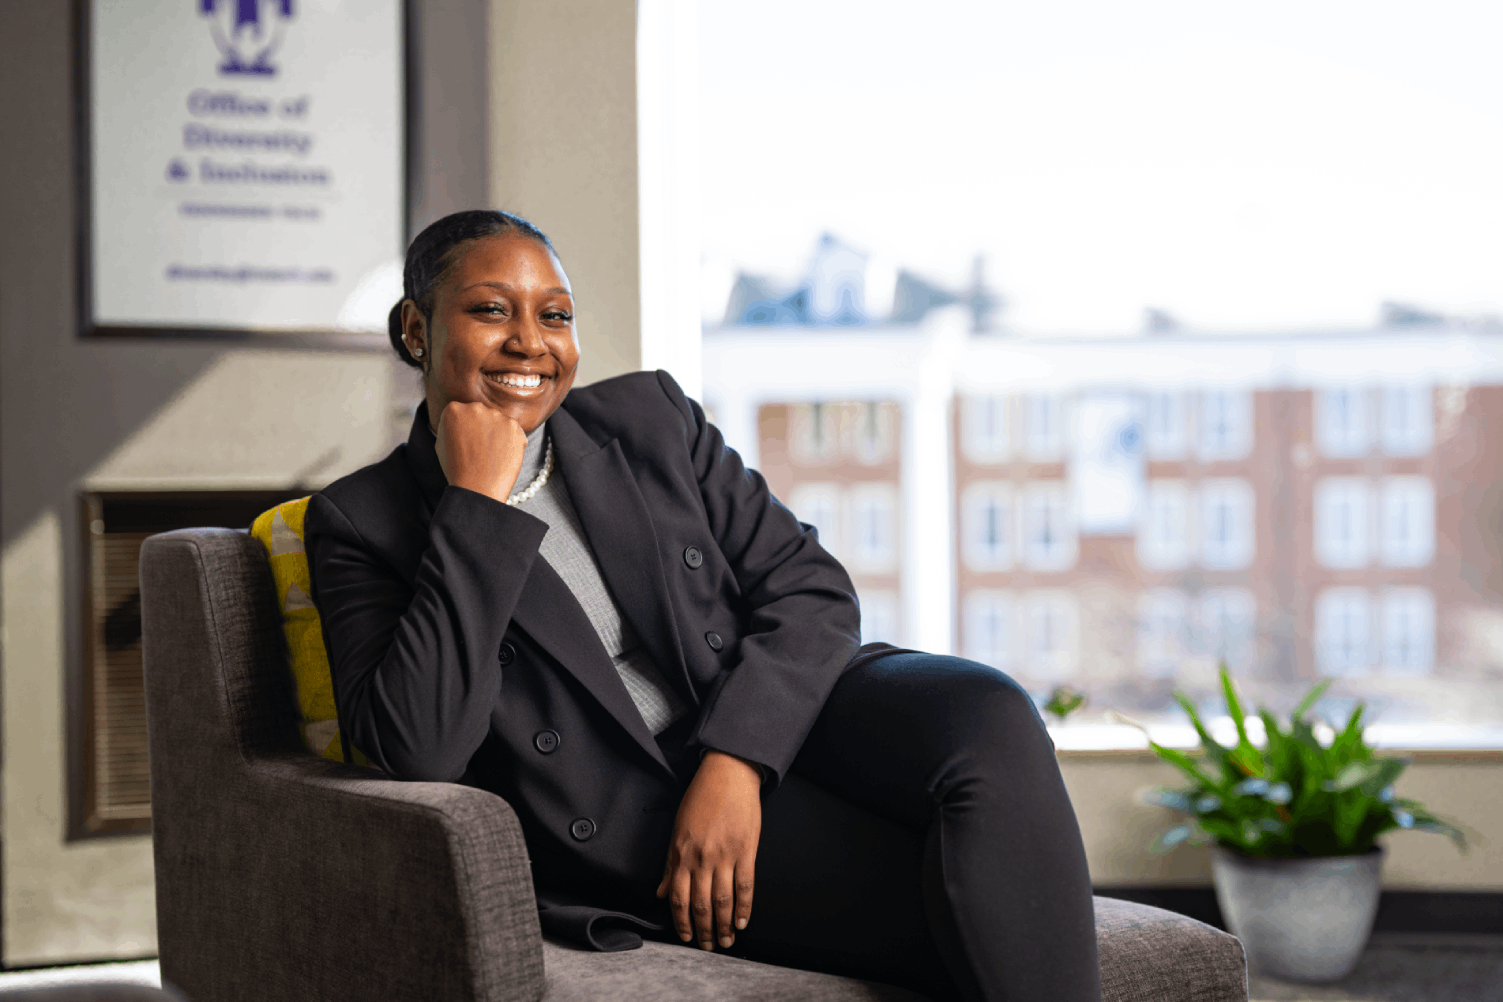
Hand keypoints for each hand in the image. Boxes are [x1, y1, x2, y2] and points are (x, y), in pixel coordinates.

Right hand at [434, 401, 526, 502]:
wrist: (478, 489)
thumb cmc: (457, 470)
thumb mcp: (442, 443)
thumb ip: (451, 426)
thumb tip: (460, 421)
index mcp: (454, 409)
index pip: (461, 412)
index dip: (463, 429)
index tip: (464, 442)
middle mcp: (477, 407)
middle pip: (481, 414)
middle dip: (481, 428)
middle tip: (479, 449)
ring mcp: (498, 416)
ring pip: (498, 422)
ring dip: (497, 434)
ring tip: (491, 455)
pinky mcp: (515, 427)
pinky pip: (514, 431)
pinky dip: (511, 442)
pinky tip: (502, 456)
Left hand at [656, 750, 761, 950]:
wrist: (728, 773)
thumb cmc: (701, 797)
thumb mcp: (678, 829)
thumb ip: (670, 864)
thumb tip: (661, 892)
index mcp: (682, 853)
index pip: (679, 897)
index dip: (681, 922)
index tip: (686, 937)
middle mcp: (702, 858)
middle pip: (701, 904)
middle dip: (704, 930)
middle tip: (709, 946)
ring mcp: (726, 855)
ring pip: (723, 901)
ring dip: (725, 925)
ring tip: (726, 941)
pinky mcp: (747, 851)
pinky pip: (745, 886)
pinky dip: (745, 907)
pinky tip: (743, 921)